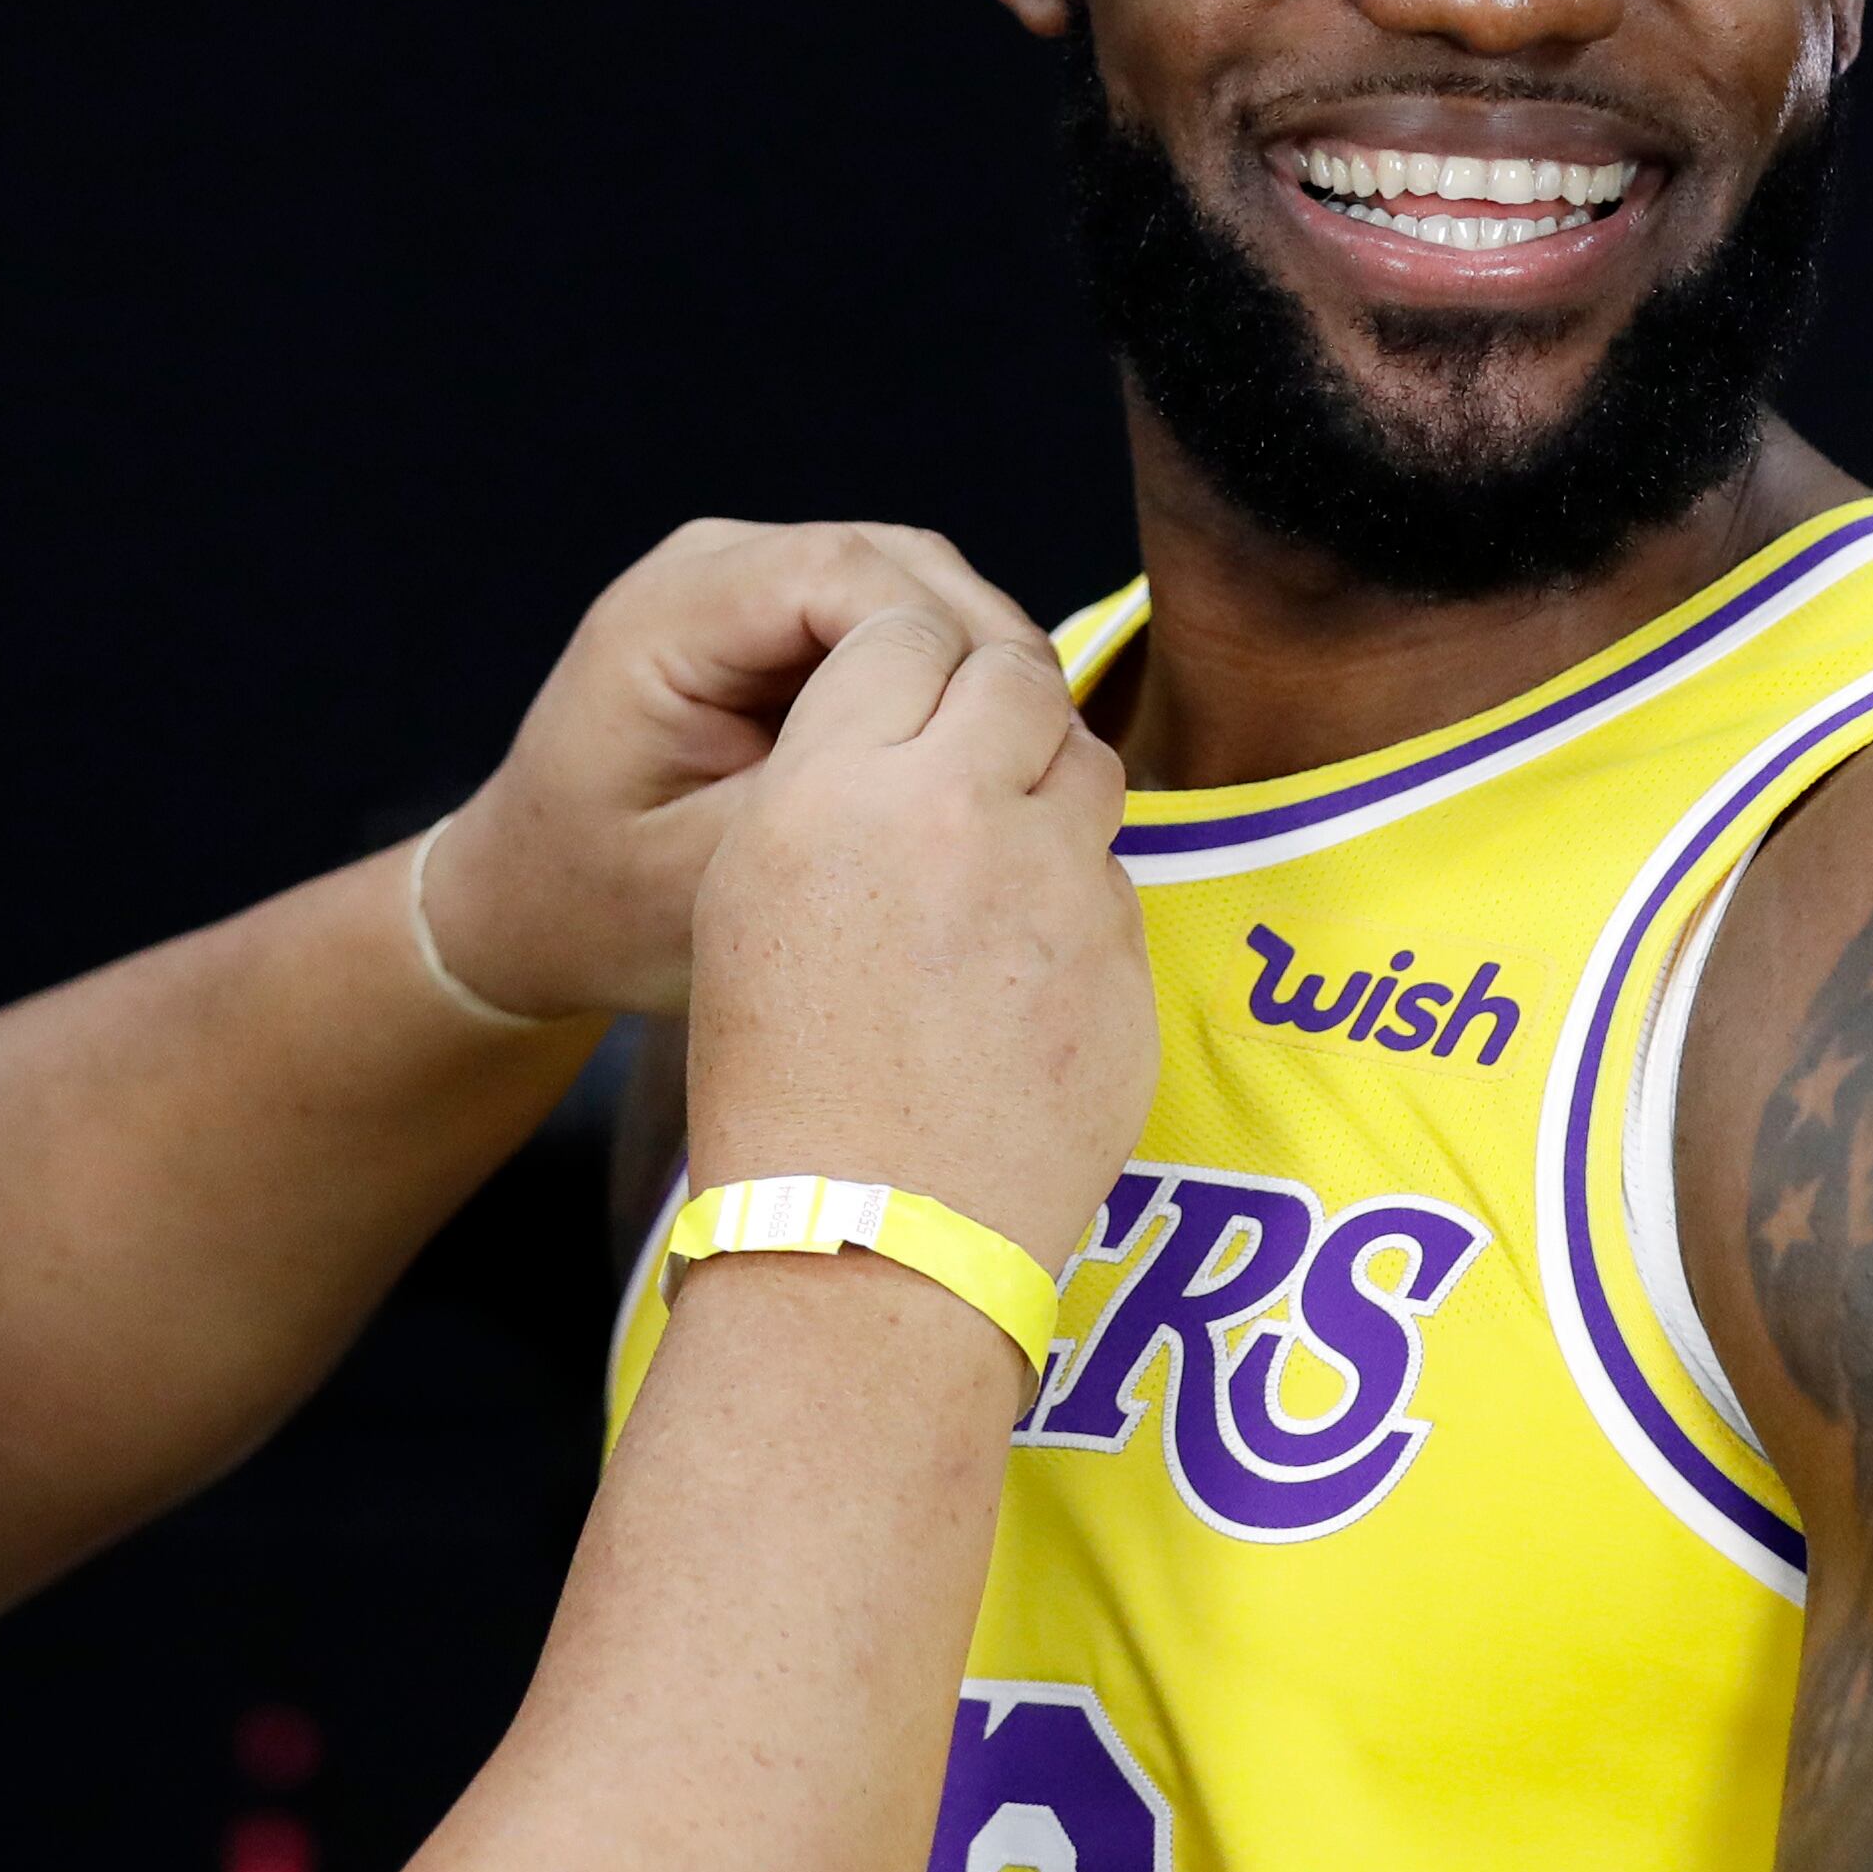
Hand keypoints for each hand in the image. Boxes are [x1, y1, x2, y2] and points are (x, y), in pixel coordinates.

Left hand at [418, 521, 1052, 1019]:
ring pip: (912, 580)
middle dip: (981, 650)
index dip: (948, 643)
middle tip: (1050, 755)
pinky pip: (892, 616)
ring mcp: (747, 582)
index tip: (1004, 739)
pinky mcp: (781, 618)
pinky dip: (945, 675)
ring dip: (975, 661)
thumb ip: (825, 805)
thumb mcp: (703, 878)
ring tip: (1029, 757)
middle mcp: (709, 569)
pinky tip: (981, 752)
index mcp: (667, 618)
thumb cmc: (596, 906)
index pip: (844, 574)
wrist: (526, 904)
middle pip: (893, 561)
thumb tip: (962, 767)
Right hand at [678, 605, 1153, 1271]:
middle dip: (993, 700)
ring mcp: (1057, 885)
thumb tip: (913, 703)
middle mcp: (956, 812)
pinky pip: (1111, 879)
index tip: (905, 693)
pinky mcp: (1124, 959)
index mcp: (836, 787)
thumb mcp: (748, 896)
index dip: (908, 655)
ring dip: (1048, 786)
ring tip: (992, 862)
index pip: (903, 629)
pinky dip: (1072, 898)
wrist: (863, 1242)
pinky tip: (1018, 970)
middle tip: (965, 757)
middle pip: (1014, 673)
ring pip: (1087, 763)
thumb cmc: (780, 1076)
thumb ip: (833, 776)